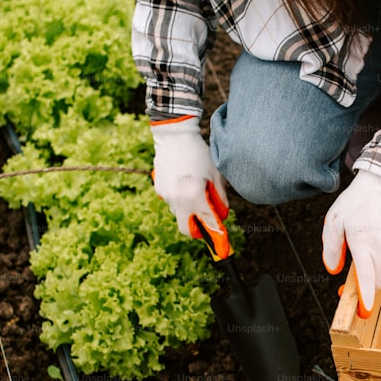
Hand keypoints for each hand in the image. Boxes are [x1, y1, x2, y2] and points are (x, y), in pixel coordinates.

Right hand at [150, 116, 230, 257]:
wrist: (174, 136)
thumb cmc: (198, 153)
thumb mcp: (215, 175)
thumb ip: (219, 198)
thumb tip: (222, 215)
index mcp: (194, 196)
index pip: (207, 222)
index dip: (216, 234)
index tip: (222, 244)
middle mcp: (177, 199)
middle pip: (186, 229)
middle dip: (197, 229)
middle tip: (206, 220)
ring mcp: (165, 195)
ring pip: (179, 213)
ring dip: (189, 209)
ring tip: (195, 189)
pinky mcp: (158, 189)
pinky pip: (171, 201)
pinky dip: (180, 198)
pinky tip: (185, 181)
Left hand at [322, 170, 380, 317]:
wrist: (380, 186)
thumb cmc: (354, 203)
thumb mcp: (333, 222)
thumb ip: (332, 248)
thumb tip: (334, 270)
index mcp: (363, 242)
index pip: (366, 277)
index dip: (365, 297)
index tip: (364, 312)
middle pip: (376, 280)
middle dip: (363, 288)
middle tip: (347, 285)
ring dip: (372, 275)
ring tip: (360, 260)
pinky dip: (380, 264)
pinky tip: (372, 249)